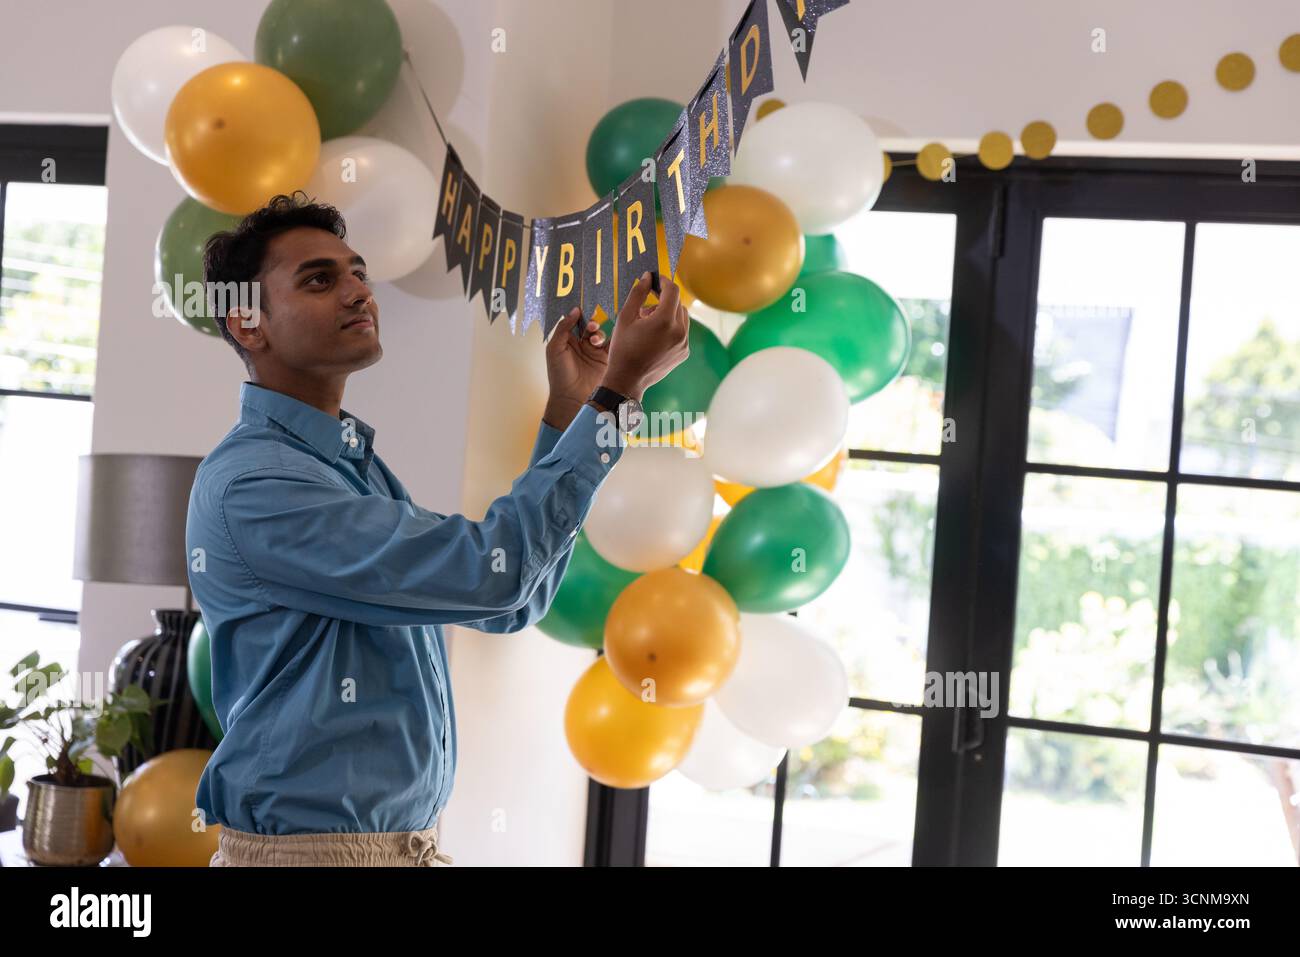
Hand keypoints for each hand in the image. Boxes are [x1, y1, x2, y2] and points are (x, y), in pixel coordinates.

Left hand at [543, 306, 609, 426]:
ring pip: (600, 333)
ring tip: (594, 341)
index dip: (580, 314)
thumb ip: (563, 328)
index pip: (576, 321)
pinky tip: (605, 343)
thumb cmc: (559, 375)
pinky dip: (610, 341)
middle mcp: (581, 343)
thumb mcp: (555, 348)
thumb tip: (575, 310)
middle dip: (591, 323)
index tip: (584, 308)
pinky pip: (610, 345)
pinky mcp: (605, 359)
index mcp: (567, 339)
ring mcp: (594, 351)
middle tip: (591, 327)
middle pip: (590, 325)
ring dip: (599, 333)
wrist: (572, 397)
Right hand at [601, 272, 689, 399]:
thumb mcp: (625, 317)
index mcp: (665, 321)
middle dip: (664, 300)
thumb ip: (638, 294)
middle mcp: (679, 332)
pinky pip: (682, 332)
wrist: (628, 380)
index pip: (672, 291)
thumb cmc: (623, 348)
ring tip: (649, 323)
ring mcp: (683, 344)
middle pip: (678, 303)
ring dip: (668, 313)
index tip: (655, 280)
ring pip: (682, 317)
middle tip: (645, 307)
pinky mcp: (684, 352)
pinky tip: (655, 336)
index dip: (664, 281)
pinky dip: (672, 328)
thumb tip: (647, 277)